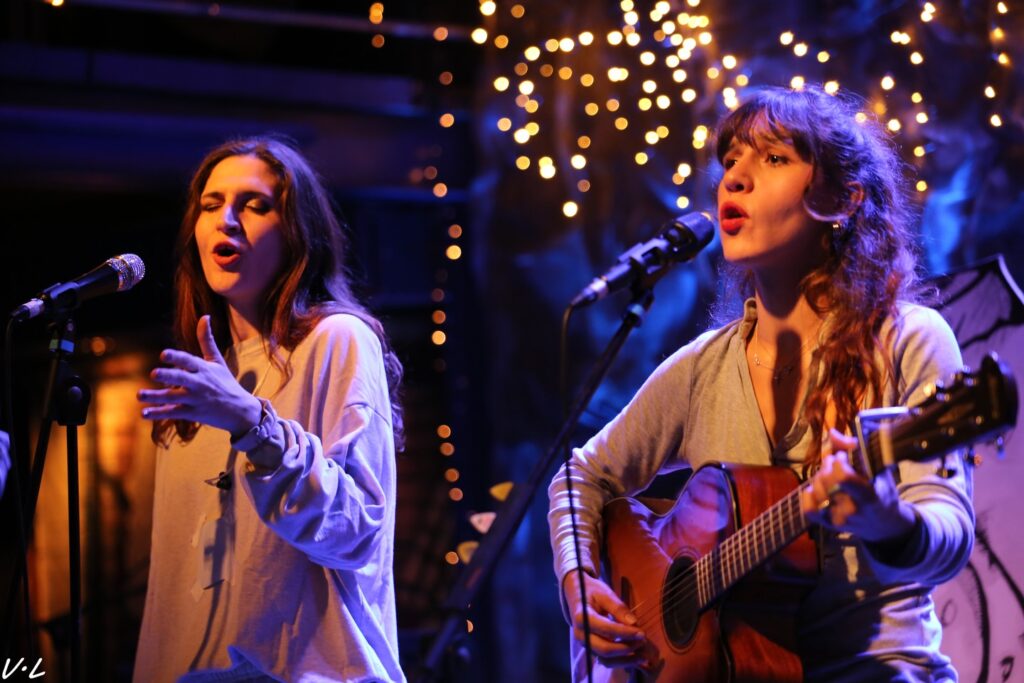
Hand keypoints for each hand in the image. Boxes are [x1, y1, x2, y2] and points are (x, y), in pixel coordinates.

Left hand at [138, 315, 261, 437]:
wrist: (240, 410)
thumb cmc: (226, 382)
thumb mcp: (217, 361)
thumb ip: (207, 340)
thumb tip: (205, 316)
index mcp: (204, 369)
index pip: (189, 361)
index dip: (176, 357)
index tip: (163, 354)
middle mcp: (199, 383)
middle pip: (181, 378)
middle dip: (168, 376)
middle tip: (154, 373)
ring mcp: (195, 399)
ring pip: (173, 397)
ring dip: (156, 396)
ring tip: (139, 394)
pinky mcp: (192, 413)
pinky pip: (173, 412)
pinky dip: (158, 413)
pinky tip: (144, 413)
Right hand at [563, 569, 648, 668]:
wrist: (575, 596)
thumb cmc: (591, 592)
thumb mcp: (604, 593)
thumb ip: (618, 608)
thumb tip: (634, 623)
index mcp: (582, 617)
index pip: (606, 629)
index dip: (625, 633)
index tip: (641, 632)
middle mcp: (581, 635)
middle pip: (605, 649)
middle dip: (626, 648)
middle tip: (643, 641)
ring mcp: (585, 644)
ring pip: (605, 660)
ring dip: (625, 660)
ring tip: (643, 656)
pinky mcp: (591, 649)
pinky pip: (606, 661)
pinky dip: (621, 662)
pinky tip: (636, 660)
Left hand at [800, 428, 916, 542]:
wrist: (883, 523)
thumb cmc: (880, 490)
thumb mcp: (876, 468)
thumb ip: (853, 449)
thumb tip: (832, 433)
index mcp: (868, 494)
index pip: (842, 477)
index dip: (838, 461)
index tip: (844, 457)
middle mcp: (853, 509)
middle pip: (826, 479)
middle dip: (828, 464)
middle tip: (836, 462)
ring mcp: (840, 518)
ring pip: (816, 490)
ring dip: (819, 477)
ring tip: (830, 475)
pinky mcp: (828, 524)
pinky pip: (809, 509)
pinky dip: (808, 495)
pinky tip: (816, 488)